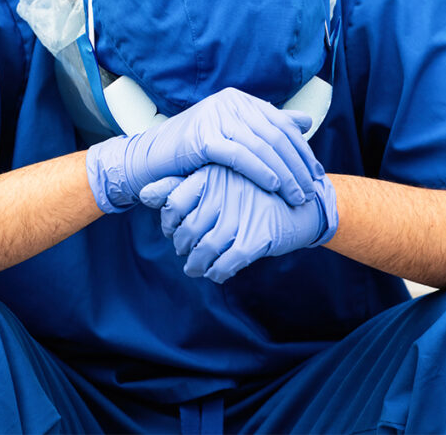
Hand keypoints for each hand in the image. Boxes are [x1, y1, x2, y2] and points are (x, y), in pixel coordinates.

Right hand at [86, 88, 323, 212]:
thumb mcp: (232, 136)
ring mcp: (214, 117)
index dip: (301, 150)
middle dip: (297, 165)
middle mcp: (228, 102)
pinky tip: (273, 186)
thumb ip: (267, 127)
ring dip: (284, 173)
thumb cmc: (192, 153)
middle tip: (310, 190)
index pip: (280, 124)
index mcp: (238, 100)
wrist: (149, 161)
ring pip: (262, 146)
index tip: (316, 174)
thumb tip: (305, 122)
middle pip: (275, 135)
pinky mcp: (202, 137)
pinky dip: (261, 171)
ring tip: (296, 195)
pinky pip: (240, 155)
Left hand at [139, 166, 337, 282]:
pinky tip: (217, 272)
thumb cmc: (252, 192)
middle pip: (188, 230)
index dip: (170, 222)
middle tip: (186, 251)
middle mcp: (224, 192)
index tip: (175, 230)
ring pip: (205, 249)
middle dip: (183, 247)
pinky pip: (227, 263)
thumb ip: (178, 186)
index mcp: (212, 174)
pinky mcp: (258, 237)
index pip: (173, 202)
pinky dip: (218, 272)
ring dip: (197, 264)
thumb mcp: (217, 181)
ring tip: (196, 267)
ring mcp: (241, 214)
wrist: (303, 203)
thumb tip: (142, 194)